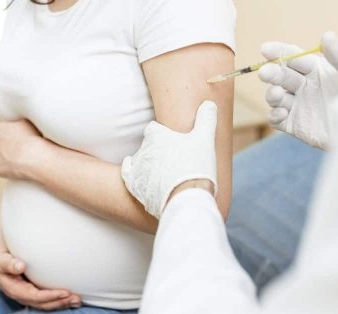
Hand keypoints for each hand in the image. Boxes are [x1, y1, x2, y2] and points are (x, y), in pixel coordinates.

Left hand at [0, 119, 43, 179]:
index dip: (12, 135)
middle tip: (21, 149)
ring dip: (8, 158)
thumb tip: (18, 124)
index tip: (21, 138)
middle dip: (7, 146)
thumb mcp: (27, 122)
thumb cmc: (32, 138)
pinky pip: (2, 169)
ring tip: (22, 159)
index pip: (2, 131)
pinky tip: (19, 167)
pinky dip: (9, 169)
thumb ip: (18, 123)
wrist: (32, 157)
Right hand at [0, 251, 81, 309]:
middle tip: (76, 298)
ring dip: (61, 302)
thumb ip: (8, 263)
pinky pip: (44, 298)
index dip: (50, 296)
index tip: (65, 292)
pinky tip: (70, 297)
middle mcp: (19, 294)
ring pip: (44, 303)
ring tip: (77, 300)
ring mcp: (25, 293)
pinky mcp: (30, 290)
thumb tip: (21, 266)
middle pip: (41, 303)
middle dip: (59, 302)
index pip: (33, 296)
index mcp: (12, 289)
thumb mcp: (0, 258)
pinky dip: (57, 299)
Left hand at [122, 101, 217, 218]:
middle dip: (157, 151)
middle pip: (147, 146)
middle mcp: (143, 150)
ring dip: (148, 166)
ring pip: (139, 162)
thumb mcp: (205, 139)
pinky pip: (129, 177)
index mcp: (156, 136)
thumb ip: (206, 119)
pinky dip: (136, 178)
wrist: (185, 199)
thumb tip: (208, 104)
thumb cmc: (196, 166)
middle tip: (171, 159)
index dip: (162, 134)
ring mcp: (137, 169)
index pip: (153, 129)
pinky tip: (144, 180)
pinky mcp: (134, 187)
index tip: (171, 140)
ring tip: (163, 173)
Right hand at [258, 32, 337, 149]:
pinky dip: (274, 115)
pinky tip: (282, 112)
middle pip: (280, 76)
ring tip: (276, 94)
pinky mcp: (294, 125)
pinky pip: (277, 120)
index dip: (278, 52)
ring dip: (272, 94)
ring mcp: (297, 105)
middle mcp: (303, 86)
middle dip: (271, 73)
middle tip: (266, 73)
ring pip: (275, 97)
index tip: (266, 49)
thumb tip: (326, 36)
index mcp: (315, 69)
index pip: (292, 56)